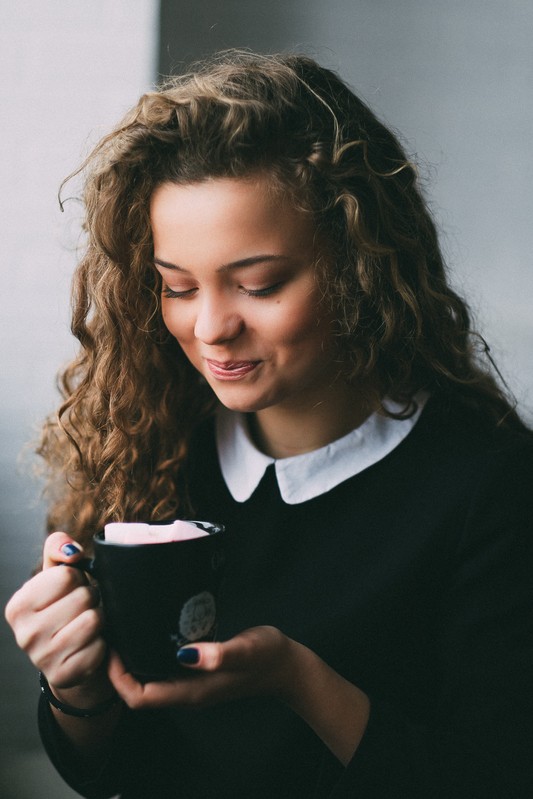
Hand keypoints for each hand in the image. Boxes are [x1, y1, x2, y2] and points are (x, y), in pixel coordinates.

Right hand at [4, 532, 106, 692]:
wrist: (69, 656)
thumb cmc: (63, 608)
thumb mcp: (55, 575)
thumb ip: (58, 548)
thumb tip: (71, 550)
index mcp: (18, 606)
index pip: (66, 575)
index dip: (78, 579)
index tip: (71, 591)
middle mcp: (25, 634)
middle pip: (83, 597)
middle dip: (90, 599)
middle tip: (81, 610)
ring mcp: (43, 658)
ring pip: (93, 620)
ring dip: (98, 620)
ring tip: (86, 625)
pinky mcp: (64, 676)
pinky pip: (99, 648)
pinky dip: (102, 644)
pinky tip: (89, 646)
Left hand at [108, 625, 297, 709]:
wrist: (288, 667)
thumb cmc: (268, 656)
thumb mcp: (247, 650)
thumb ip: (220, 653)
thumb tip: (187, 655)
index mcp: (192, 692)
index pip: (141, 697)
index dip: (119, 678)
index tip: (112, 648)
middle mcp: (187, 693)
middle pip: (139, 692)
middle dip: (118, 670)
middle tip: (109, 634)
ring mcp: (192, 685)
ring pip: (149, 682)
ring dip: (131, 663)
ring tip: (122, 631)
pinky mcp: (197, 673)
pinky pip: (162, 671)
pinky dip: (147, 656)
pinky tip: (147, 632)